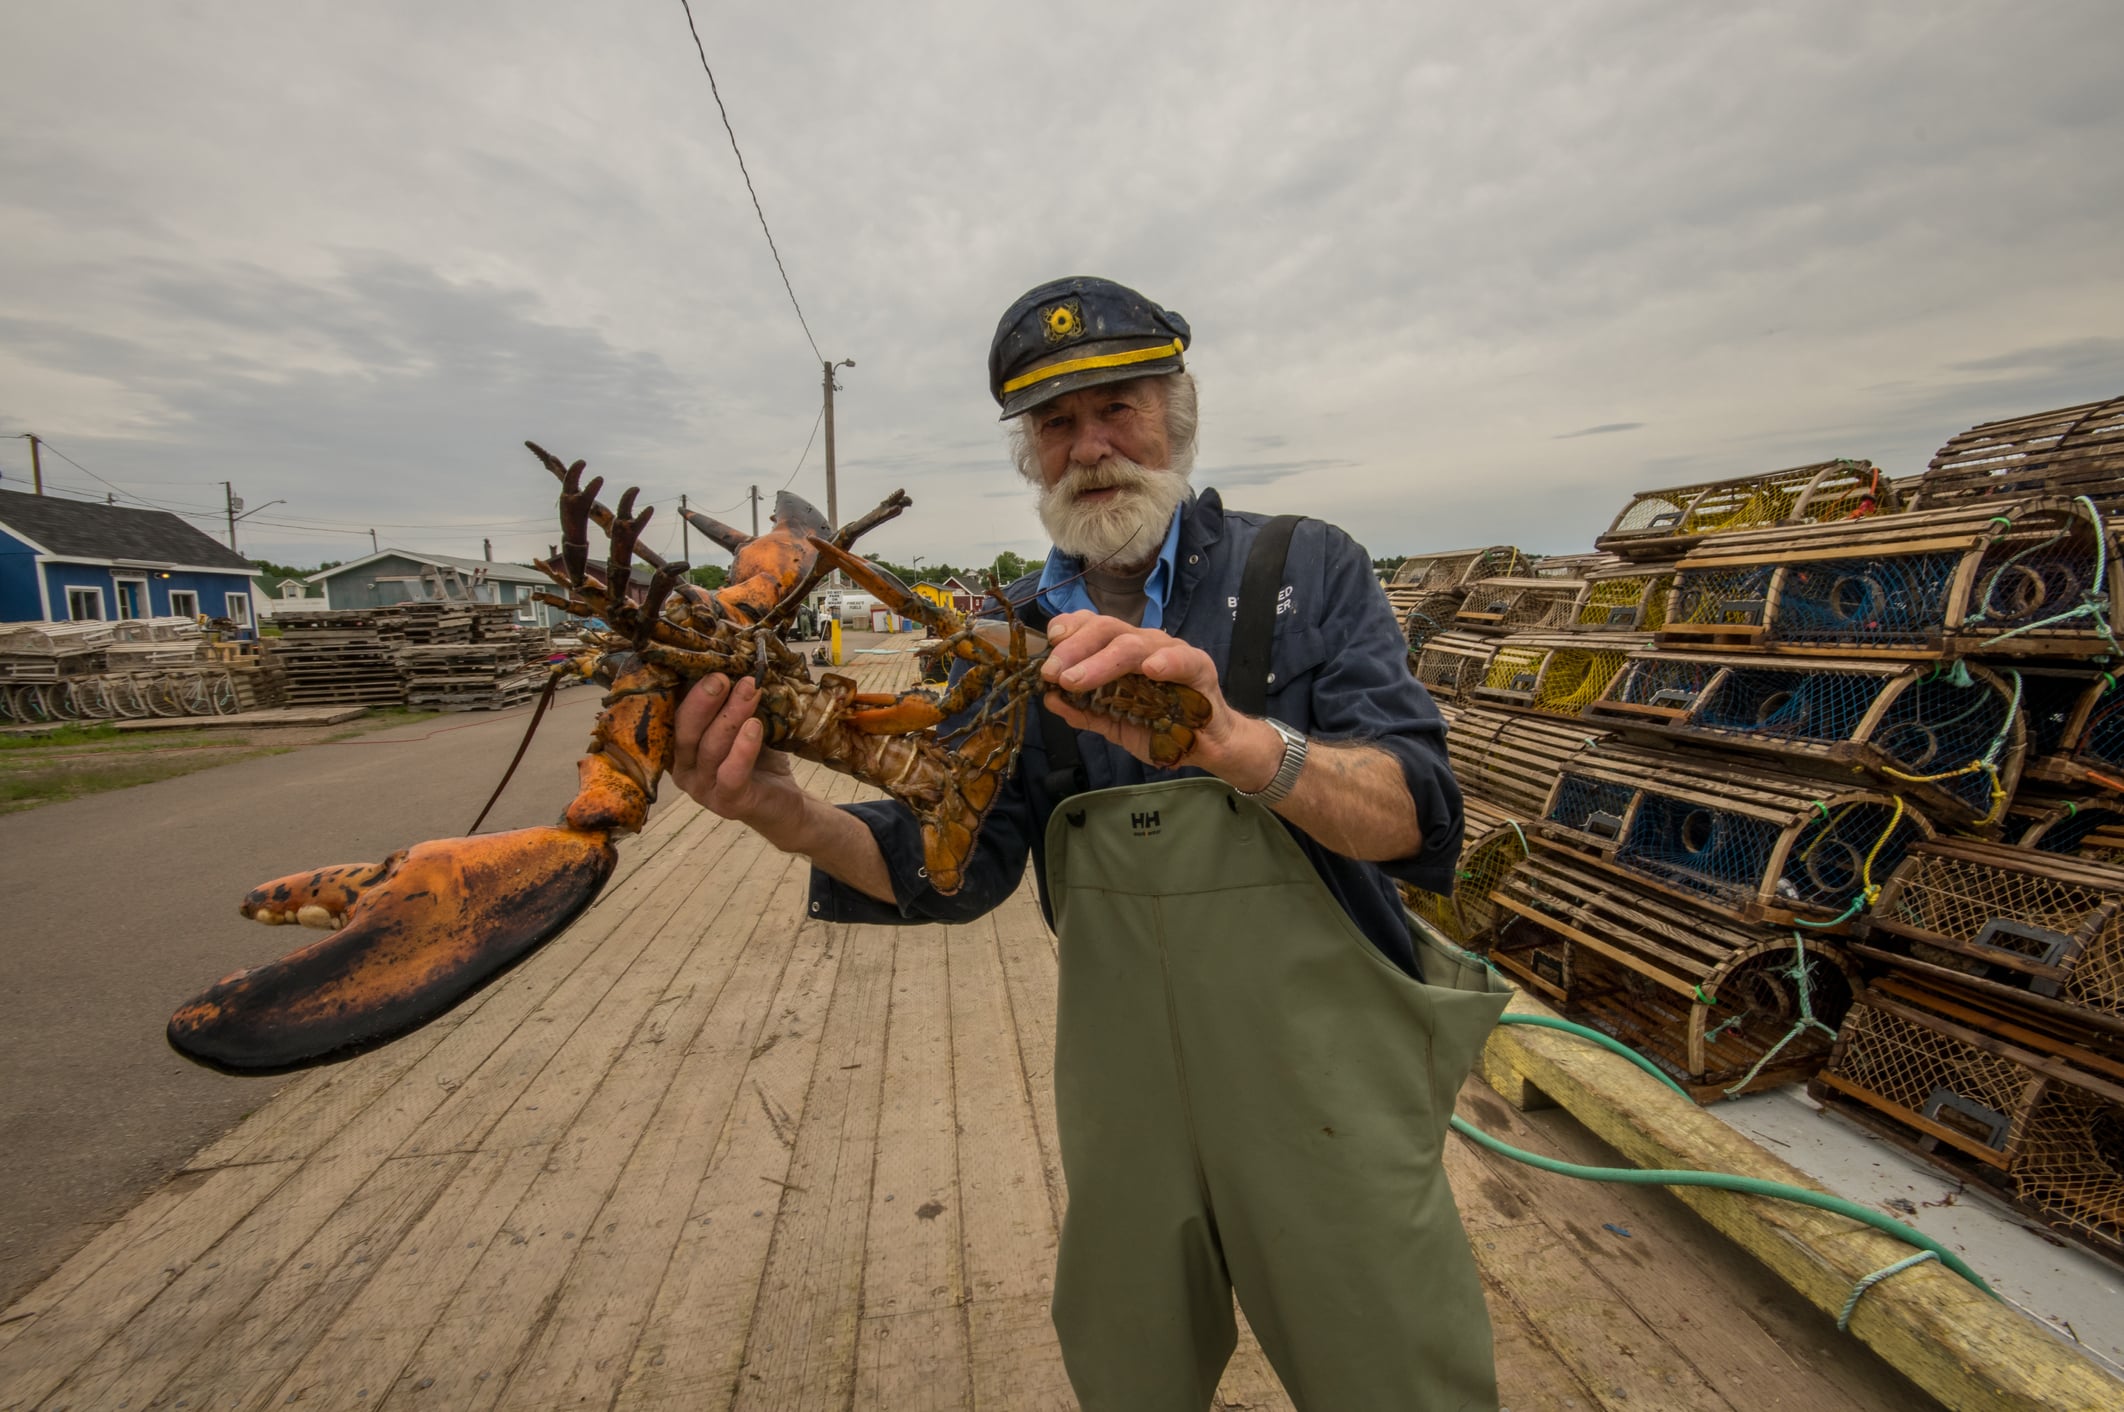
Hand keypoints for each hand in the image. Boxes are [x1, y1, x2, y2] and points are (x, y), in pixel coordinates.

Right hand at [671, 674, 806, 829]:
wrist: (782, 800)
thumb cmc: (756, 757)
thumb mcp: (738, 724)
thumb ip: (725, 702)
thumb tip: (724, 659)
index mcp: (678, 747)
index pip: (671, 715)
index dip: (684, 689)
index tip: (704, 663)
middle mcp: (682, 769)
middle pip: (684, 731)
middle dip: (703, 700)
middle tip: (722, 677)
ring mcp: (701, 789)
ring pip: (709, 749)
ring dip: (730, 716)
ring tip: (750, 691)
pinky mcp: (726, 803)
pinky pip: (731, 773)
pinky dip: (742, 749)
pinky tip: (754, 726)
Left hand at [1039, 611, 1283, 788]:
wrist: (1205, 746)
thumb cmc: (1160, 726)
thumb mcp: (1114, 723)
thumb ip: (1084, 712)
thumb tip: (1048, 699)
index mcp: (1122, 651)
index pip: (1093, 626)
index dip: (1069, 629)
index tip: (1047, 645)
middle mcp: (1143, 644)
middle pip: (1107, 629)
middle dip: (1074, 648)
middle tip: (1052, 672)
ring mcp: (1171, 651)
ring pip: (1134, 644)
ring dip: (1101, 661)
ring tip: (1077, 679)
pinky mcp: (1198, 667)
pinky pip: (1181, 659)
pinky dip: (1166, 662)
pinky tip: (1150, 670)